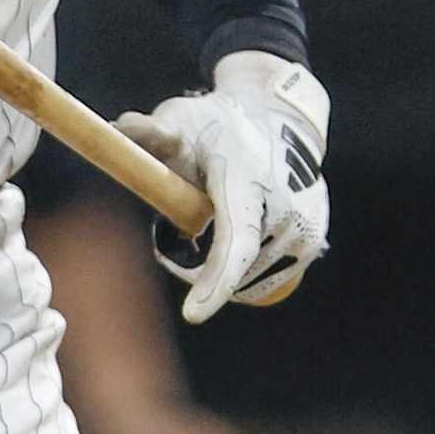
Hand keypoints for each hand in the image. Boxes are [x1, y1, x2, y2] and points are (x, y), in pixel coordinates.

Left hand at [120, 56, 328, 324]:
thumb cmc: (219, 124)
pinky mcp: (313, 242)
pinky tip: (232, 242)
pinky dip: (244, 274)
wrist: (278, 119)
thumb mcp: (181, 118)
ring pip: (249, 280)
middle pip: (235, 269)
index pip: (237, 241)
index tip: (192, 315)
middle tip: (174, 241)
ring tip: (209, 231)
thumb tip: (122, 127)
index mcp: (249, 181)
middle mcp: (287, 207)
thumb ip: (153, 132)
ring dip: (223, 274)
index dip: (215, 281)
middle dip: (201, 272)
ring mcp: (305, 227)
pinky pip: (268, 279)